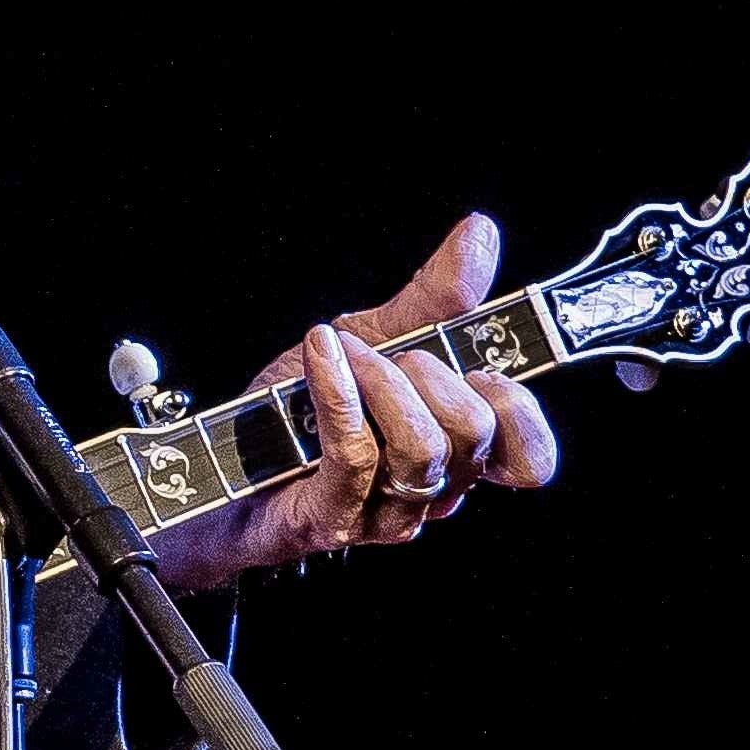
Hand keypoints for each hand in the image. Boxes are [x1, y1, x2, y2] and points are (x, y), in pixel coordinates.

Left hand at [152, 213, 559, 592]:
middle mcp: (432, 491)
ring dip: (380, 383)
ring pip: (421, 451)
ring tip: (344, 352)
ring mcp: (383, 513)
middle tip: (386, 353)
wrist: (220, 463)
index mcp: (455, 454)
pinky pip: (355, 454)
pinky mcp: (333, 517)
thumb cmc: (298, 409)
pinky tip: (319, 354)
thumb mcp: (369, 339)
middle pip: (475, 436)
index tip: (481, 364)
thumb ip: (433, 301)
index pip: (529, 457)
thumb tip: (481, 232)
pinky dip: (338, 391)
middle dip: (432, 374)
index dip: (519, 410)